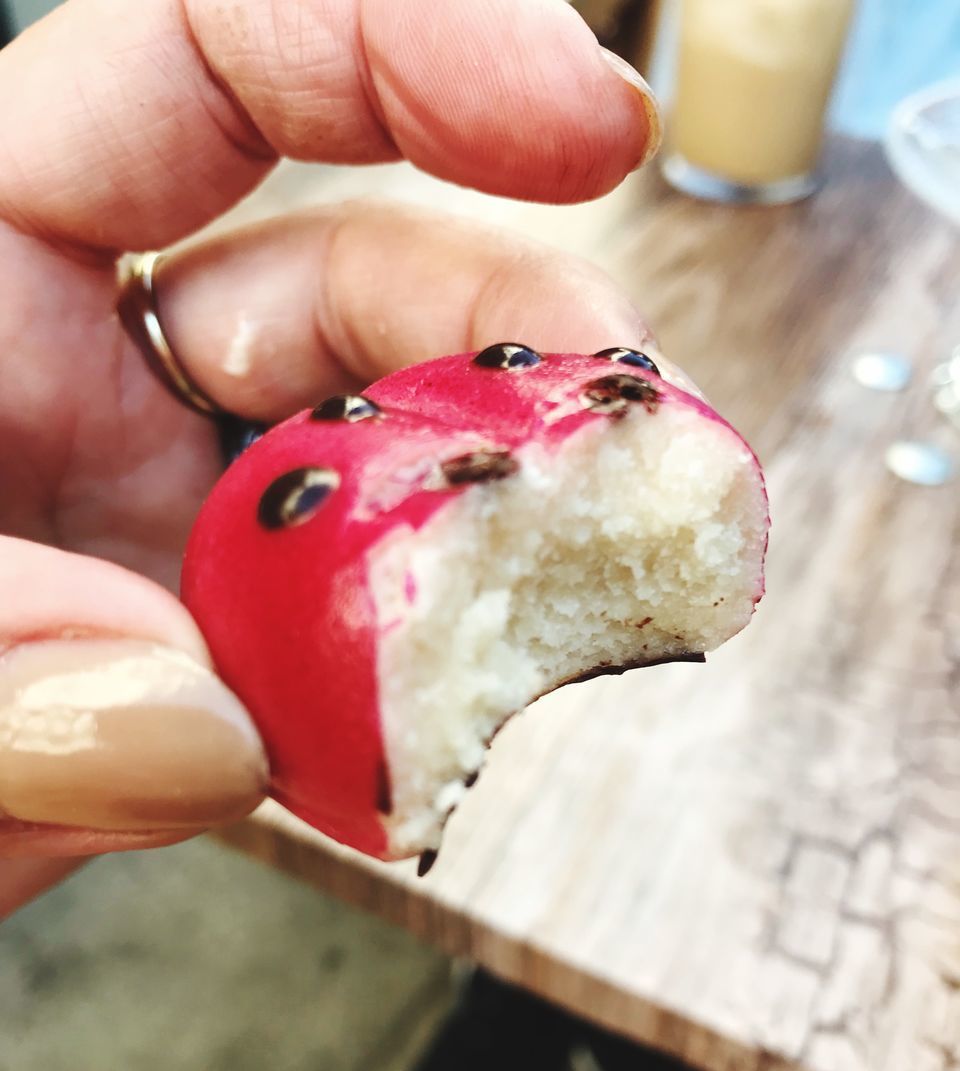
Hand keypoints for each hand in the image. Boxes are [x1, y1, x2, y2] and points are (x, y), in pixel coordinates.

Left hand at [0, 0, 659, 914]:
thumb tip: (194, 732)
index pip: (210, 62)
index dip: (405, 51)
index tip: (586, 125)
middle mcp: (111, 379)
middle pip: (362, 281)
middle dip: (512, 337)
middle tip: (619, 434)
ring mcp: (195, 524)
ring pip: (398, 470)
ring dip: (498, 529)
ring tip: (574, 586)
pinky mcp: (244, 655)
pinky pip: (372, 647)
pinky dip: (429, 688)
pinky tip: (452, 720)